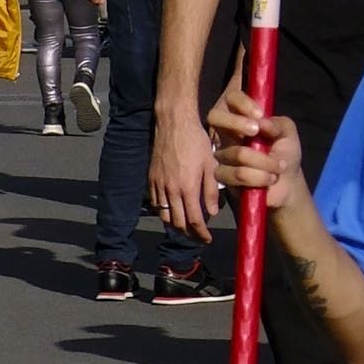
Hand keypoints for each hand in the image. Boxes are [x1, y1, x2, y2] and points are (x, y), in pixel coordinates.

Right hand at [151, 106, 223, 238]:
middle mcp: (170, 190)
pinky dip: (164, 212)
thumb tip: (212, 212)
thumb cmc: (196, 141)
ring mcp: (158, 185)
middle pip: (177, 222)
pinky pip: (156, 203)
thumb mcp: (210, 164)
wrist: (174, 124)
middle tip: (198, 237)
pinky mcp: (151, 179)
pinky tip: (172, 211)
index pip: (193, 220)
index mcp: (187, 187)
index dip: (201, 233)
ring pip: (164, 215)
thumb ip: (211, 190)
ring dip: (175, 225)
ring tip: (186, 227)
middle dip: (188, 233)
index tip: (207, 239)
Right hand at [206, 78, 305, 197]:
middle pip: (215, 117)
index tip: (260, 115)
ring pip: (237, 152)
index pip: (231, 98)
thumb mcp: (288, 134)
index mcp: (243, 117)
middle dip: (237, 123)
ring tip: (278, 168)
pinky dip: (258, 177)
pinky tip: (268, 179)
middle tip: (256, 132)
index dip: (242, 103)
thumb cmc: (285, 153)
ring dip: (264, 162)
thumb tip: (262, 122)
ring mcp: (222, 153)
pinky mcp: (221, 175)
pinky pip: (236, 173)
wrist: (287, 184)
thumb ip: (278, 123)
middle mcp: (228, 132)